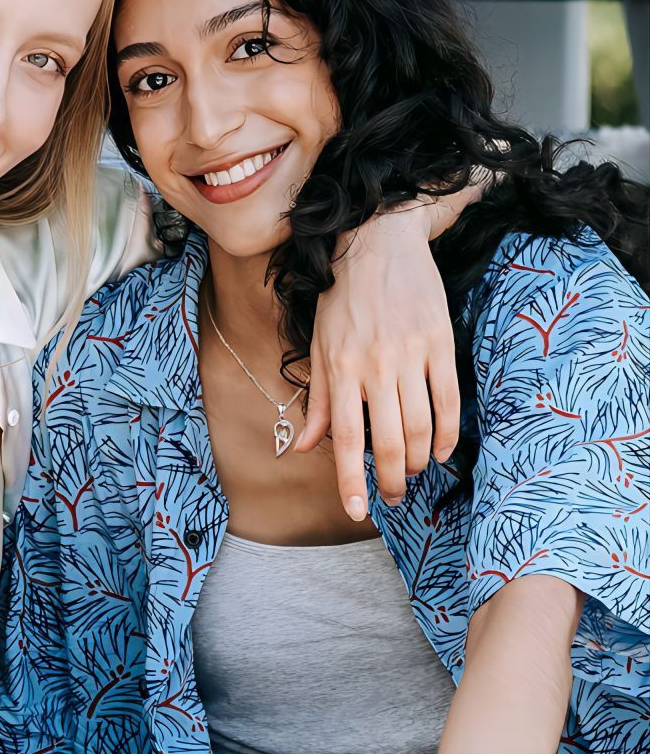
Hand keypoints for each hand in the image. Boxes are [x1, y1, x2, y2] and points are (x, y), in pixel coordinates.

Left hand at [296, 200, 458, 519]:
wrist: (378, 242)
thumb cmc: (342, 299)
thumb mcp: (318, 347)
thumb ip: (315, 401)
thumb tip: (304, 448)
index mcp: (340, 370)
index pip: (345, 439)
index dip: (351, 480)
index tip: (357, 511)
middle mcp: (375, 367)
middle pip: (389, 442)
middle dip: (391, 480)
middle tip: (391, 498)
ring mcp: (411, 355)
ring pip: (421, 427)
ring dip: (418, 461)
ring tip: (411, 473)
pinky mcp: (441, 343)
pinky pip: (449, 400)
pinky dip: (447, 434)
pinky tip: (440, 452)